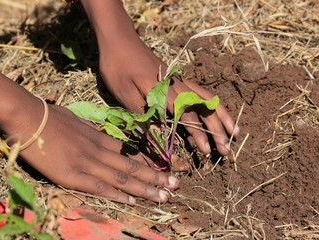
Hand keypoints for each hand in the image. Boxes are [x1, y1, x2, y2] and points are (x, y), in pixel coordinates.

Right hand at [0, 66, 178, 203]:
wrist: (28, 117)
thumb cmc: (49, 116)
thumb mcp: (76, 119)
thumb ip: (90, 130)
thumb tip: (98, 133)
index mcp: (99, 137)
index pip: (130, 152)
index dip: (149, 163)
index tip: (164, 169)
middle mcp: (99, 151)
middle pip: (133, 166)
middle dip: (156, 177)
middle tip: (175, 185)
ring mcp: (87, 163)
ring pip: (122, 177)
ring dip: (144, 188)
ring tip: (163, 197)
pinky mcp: (73, 175)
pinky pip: (100, 187)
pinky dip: (118, 195)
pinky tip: (132, 201)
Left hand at [81, 0, 238, 155]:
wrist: (119, 38)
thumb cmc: (118, 66)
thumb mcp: (124, 94)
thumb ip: (143, 114)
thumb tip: (159, 137)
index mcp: (165, 92)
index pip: (188, 117)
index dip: (199, 135)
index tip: (207, 150)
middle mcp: (178, 86)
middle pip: (204, 109)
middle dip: (217, 130)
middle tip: (226, 149)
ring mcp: (179, 81)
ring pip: (207, 99)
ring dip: (221, 116)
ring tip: (234, 131)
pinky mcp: (176, 79)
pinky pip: (200, 92)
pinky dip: (212, 103)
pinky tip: (216, 111)